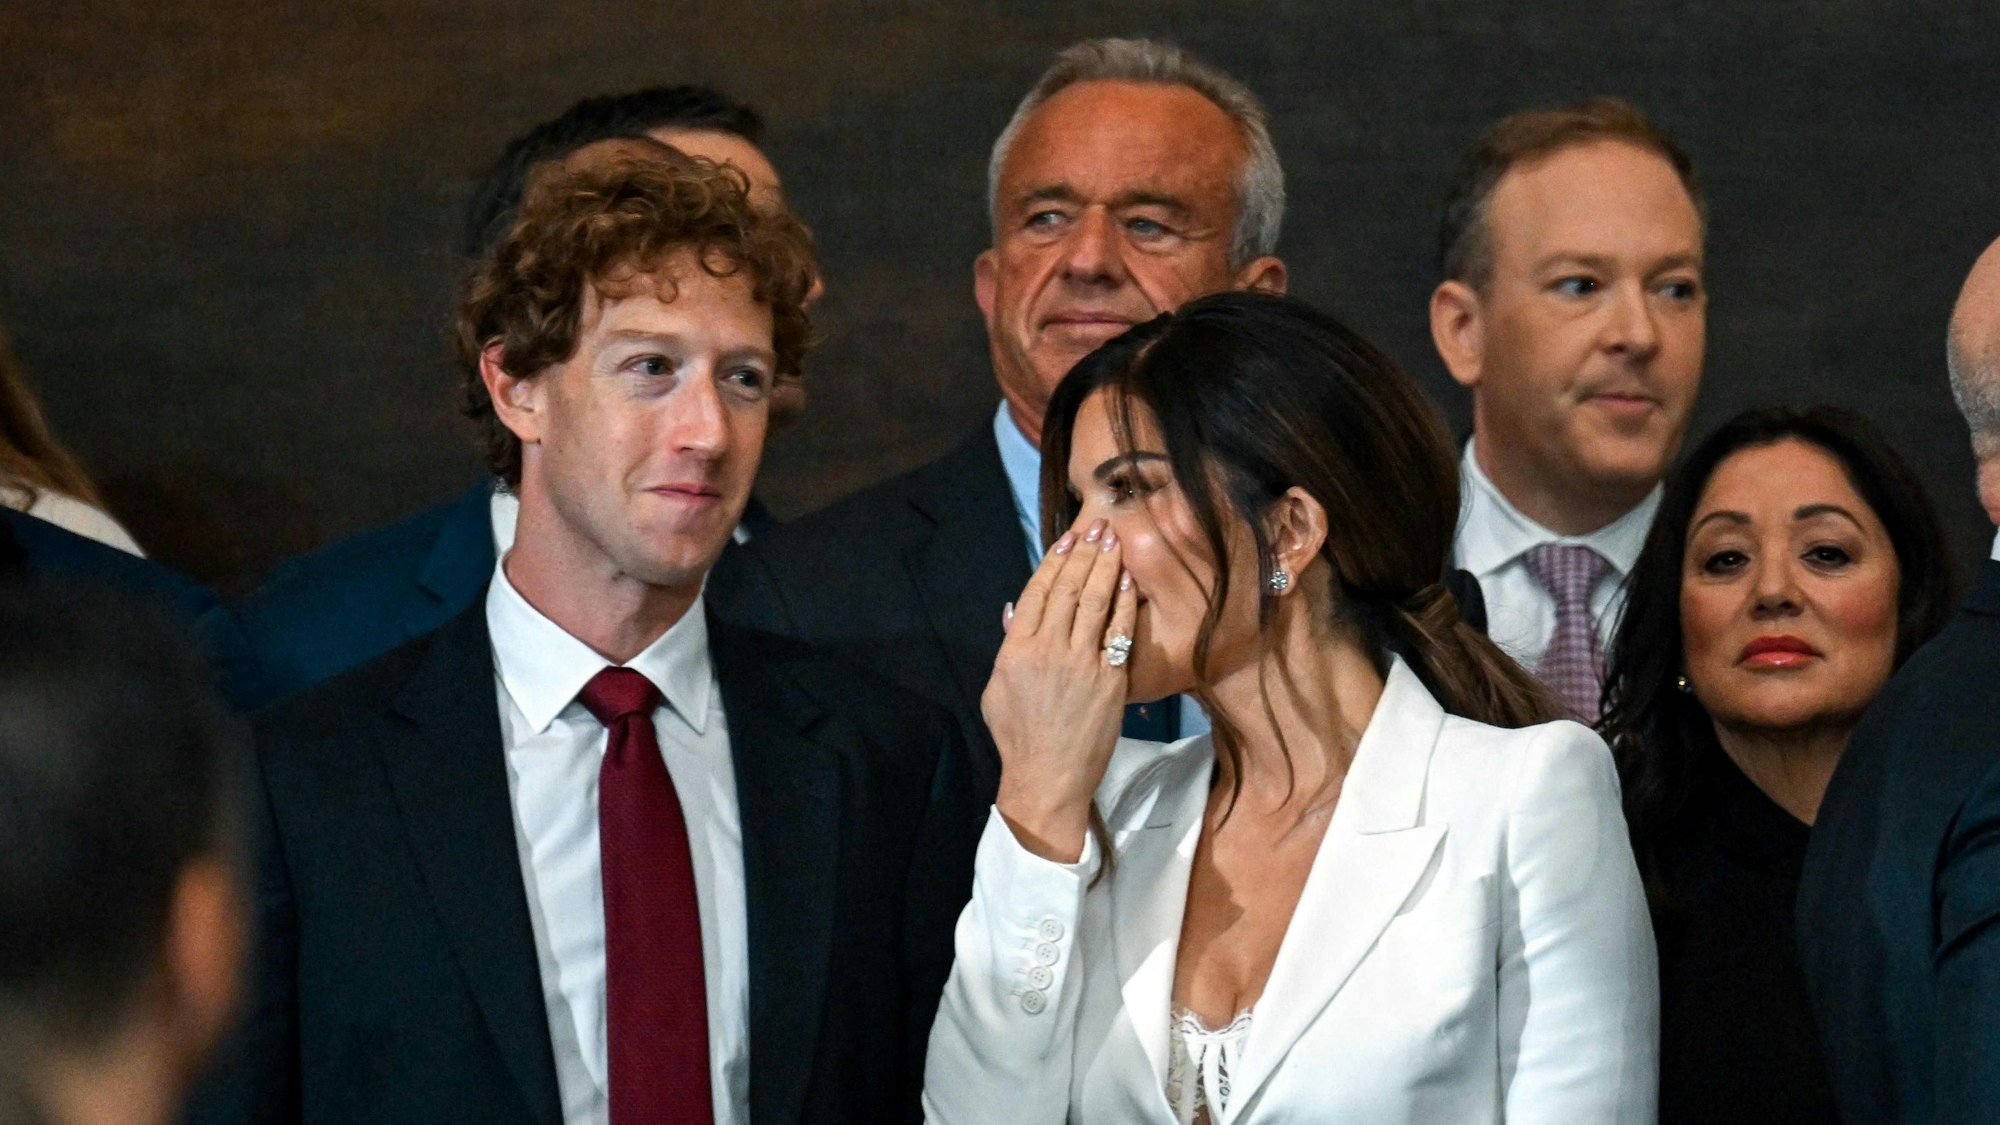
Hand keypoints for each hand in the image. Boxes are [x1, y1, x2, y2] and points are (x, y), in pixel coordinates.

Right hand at [982, 515, 1136, 862]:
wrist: (1048, 777)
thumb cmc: (1018, 736)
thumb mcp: (997, 690)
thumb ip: (1007, 645)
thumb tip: (1015, 608)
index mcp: (1016, 650)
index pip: (1037, 592)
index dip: (1054, 561)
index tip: (1068, 538)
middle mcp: (1048, 650)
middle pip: (1069, 589)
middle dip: (1085, 553)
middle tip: (1100, 526)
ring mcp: (1081, 664)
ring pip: (1094, 602)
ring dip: (1106, 566)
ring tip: (1115, 540)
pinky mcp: (1109, 680)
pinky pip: (1118, 631)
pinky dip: (1123, 602)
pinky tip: (1128, 579)